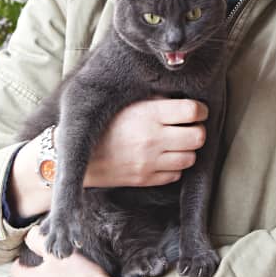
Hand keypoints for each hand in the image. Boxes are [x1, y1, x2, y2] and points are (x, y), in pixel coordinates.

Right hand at [83, 98, 207, 187]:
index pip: (192, 111)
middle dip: (198, 130)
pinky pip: (176, 175)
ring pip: (191, 158)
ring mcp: (150, 162)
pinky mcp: (145, 179)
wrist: (75, 153)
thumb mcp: (129, 102)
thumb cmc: (104, 122)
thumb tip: (184, 97)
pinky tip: (164, 157)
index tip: (197, 110)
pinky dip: (175, 166)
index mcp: (149, 114)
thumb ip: (157, 100)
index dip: (200, 110)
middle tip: (189, 127)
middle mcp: (153, 139)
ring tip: (177, 142)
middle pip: (198, 136)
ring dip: (188, 150)